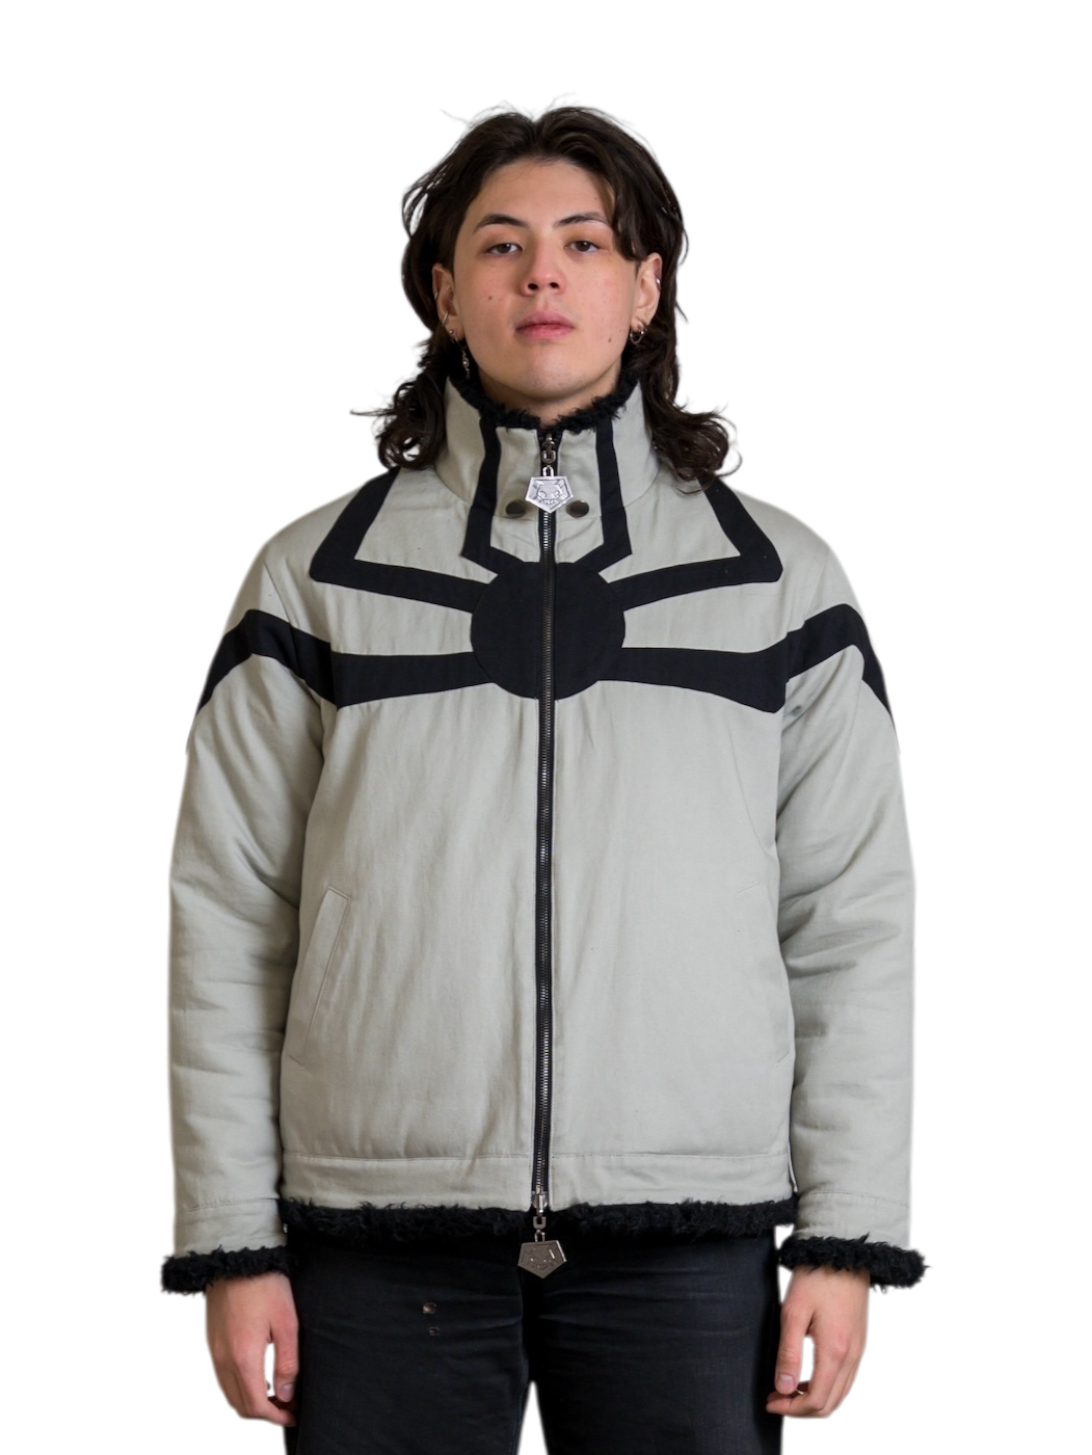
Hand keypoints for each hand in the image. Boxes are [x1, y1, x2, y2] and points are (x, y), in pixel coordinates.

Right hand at [202, 1272, 298, 1426]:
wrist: (236, 1256)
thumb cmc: (266, 1285)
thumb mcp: (287, 1322)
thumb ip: (287, 1363)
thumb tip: (287, 1394)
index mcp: (243, 1358)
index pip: (256, 1407)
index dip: (276, 1417)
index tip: (293, 1414)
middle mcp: (222, 1361)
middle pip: (239, 1407)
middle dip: (264, 1414)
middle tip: (286, 1405)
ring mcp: (212, 1352)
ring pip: (228, 1395)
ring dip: (249, 1402)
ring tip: (274, 1391)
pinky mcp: (210, 1342)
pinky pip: (221, 1378)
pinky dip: (237, 1387)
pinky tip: (256, 1374)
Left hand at [765, 1265, 870, 1420]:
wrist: (843, 1252)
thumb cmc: (816, 1277)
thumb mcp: (793, 1312)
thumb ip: (789, 1353)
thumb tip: (784, 1388)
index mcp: (835, 1351)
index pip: (816, 1401)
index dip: (791, 1409)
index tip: (770, 1402)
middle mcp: (852, 1357)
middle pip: (830, 1405)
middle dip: (801, 1410)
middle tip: (776, 1398)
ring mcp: (860, 1351)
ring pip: (840, 1395)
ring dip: (815, 1400)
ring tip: (788, 1388)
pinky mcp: (860, 1343)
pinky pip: (847, 1380)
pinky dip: (828, 1387)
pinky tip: (808, 1375)